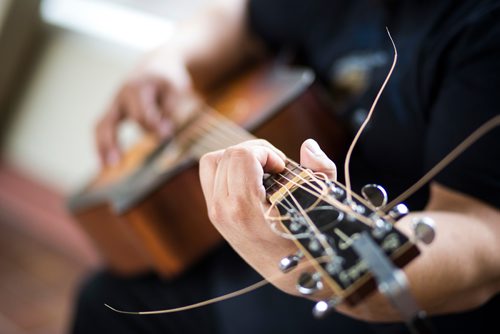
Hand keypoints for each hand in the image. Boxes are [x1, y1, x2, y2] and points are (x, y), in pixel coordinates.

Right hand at [95, 49, 200, 165]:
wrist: (156, 65)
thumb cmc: (168, 80)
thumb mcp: (175, 90)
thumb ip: (170, 110)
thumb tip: (163, 134)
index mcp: (138, 88)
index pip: (141, 114)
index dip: (154, 127)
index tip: (167, 135)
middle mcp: (121, 96)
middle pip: (113, 121)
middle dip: (115, 141)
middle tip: (120, 163)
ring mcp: (114, 103)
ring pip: (102, 125)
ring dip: (103, 146)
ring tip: (107, 166)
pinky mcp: (113, 111)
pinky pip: (102, 128)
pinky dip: (101, 145)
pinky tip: (104, 163)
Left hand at [199, 138, 335, 296]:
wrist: (293, 276)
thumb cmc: (311, 240)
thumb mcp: (324, 203)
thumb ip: (320, 169)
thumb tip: (308, 145)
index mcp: (244, 207)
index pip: (240, 156)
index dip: (265, 152)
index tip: (282, 167)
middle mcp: (223, 210)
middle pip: (226, 155)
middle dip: (254, 152)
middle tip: (275, 167)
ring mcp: (216, 213)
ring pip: (212, 163)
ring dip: (237, 158)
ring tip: (261, 169)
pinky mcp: (215, 215)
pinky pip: (211, 177)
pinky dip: (228, 169)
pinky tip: (251, 179)